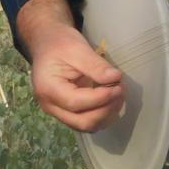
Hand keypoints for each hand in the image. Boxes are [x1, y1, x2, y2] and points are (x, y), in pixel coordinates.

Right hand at [16, 0, 124, 132]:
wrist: (48, 43)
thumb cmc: (59, 43)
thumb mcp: (77, 48)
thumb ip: (95, 65)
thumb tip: (116, 78)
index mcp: (47, 88)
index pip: (76, 102)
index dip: (100, 98)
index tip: (118, 86)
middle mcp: (49, 105)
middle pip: (82, 121)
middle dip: (106, 110)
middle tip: (120, 90)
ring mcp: (57, 111)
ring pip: (86, 126)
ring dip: (106, 114)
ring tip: (118, 94)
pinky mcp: (67, 112)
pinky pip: (86, 121)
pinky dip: (102, 115)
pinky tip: (111, 100)